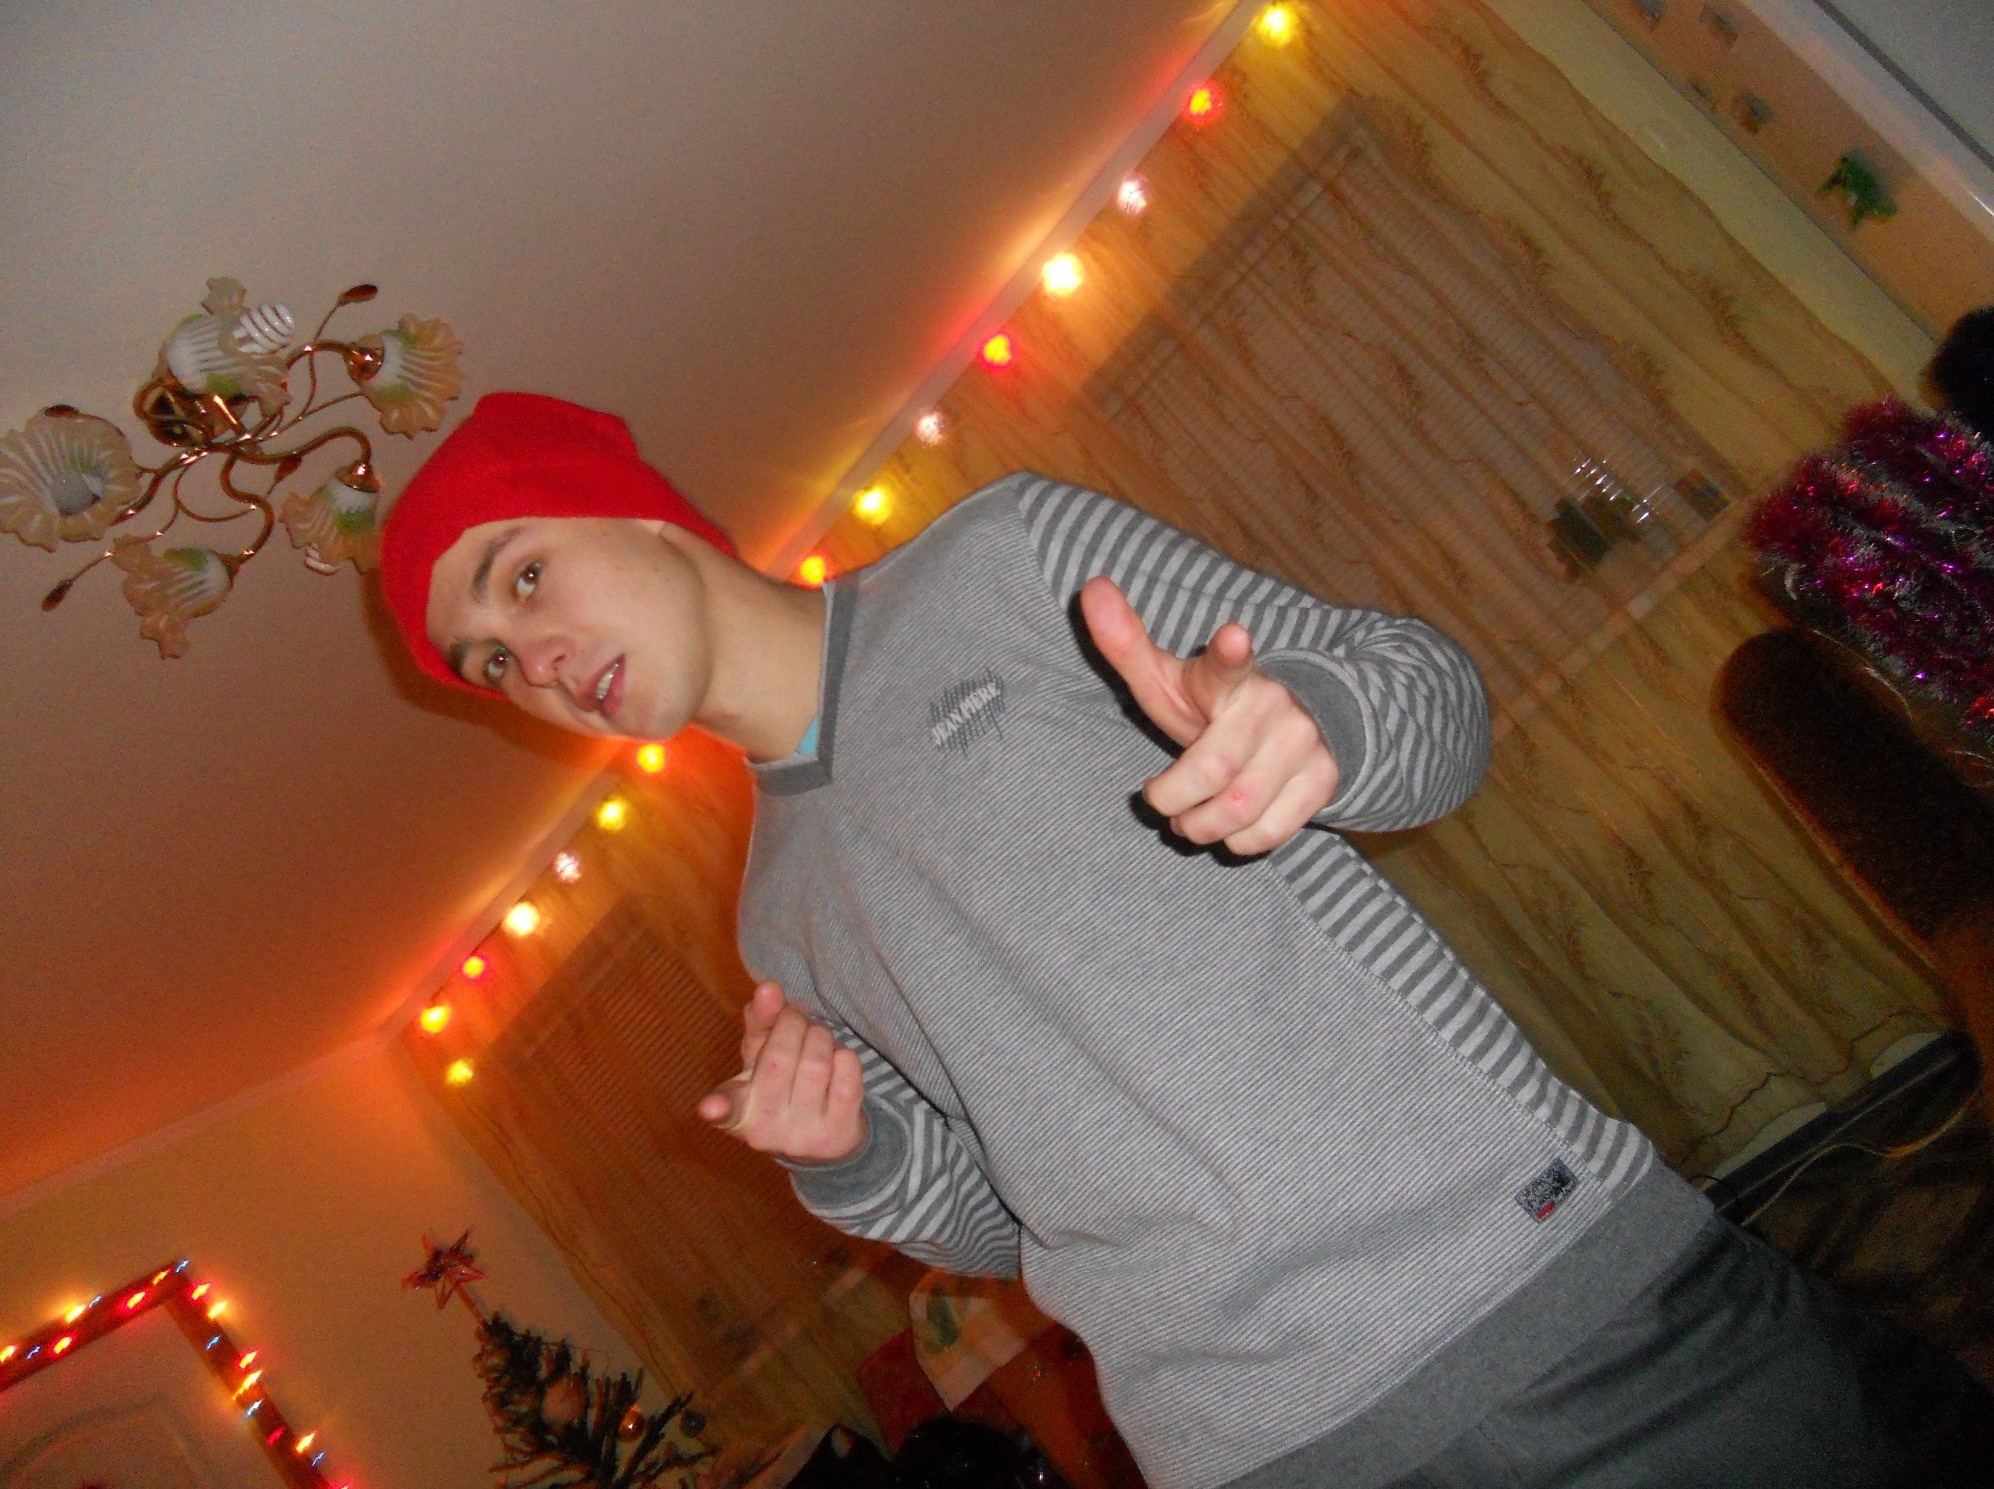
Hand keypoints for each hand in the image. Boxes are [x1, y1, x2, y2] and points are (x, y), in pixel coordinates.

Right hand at [697, 981, 867, 1162]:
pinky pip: (846, 1074)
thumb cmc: (784, 1087)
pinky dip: (844, 1055)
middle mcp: (766, 1130)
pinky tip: (837, 1060)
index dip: (718, 1106)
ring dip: (820, 1035)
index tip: (711, 1107)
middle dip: (793, 1023)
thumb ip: (761, 1022)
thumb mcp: (761, 1057)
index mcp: (739, 1110)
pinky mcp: (839, 1133)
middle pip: (779, 1058)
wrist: (826, 1141)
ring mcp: (804, 1136)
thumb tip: (768, 988)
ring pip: (816, 1063)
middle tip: (798, 1017)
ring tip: (817, 1036)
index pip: (726, 1107)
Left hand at [1080, 575, 1337, 854]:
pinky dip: (1238, 841)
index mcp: (1228, 676)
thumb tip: (1088, 587)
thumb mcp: (1170, 677)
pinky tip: (1229, 828)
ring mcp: (1302, 744)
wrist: (1297, 722)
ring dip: (1201, 825)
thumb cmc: (1212, 705)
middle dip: (1174, 798)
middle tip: (1161, 800)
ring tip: (1190, 819)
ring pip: (1238, 810)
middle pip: (1213, 771)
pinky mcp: (1322, 780)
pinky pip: (1269, 833)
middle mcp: (1271, 706)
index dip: (1229, 652)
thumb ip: (1127, 643)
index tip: (1232, 636)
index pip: (1226, 663)